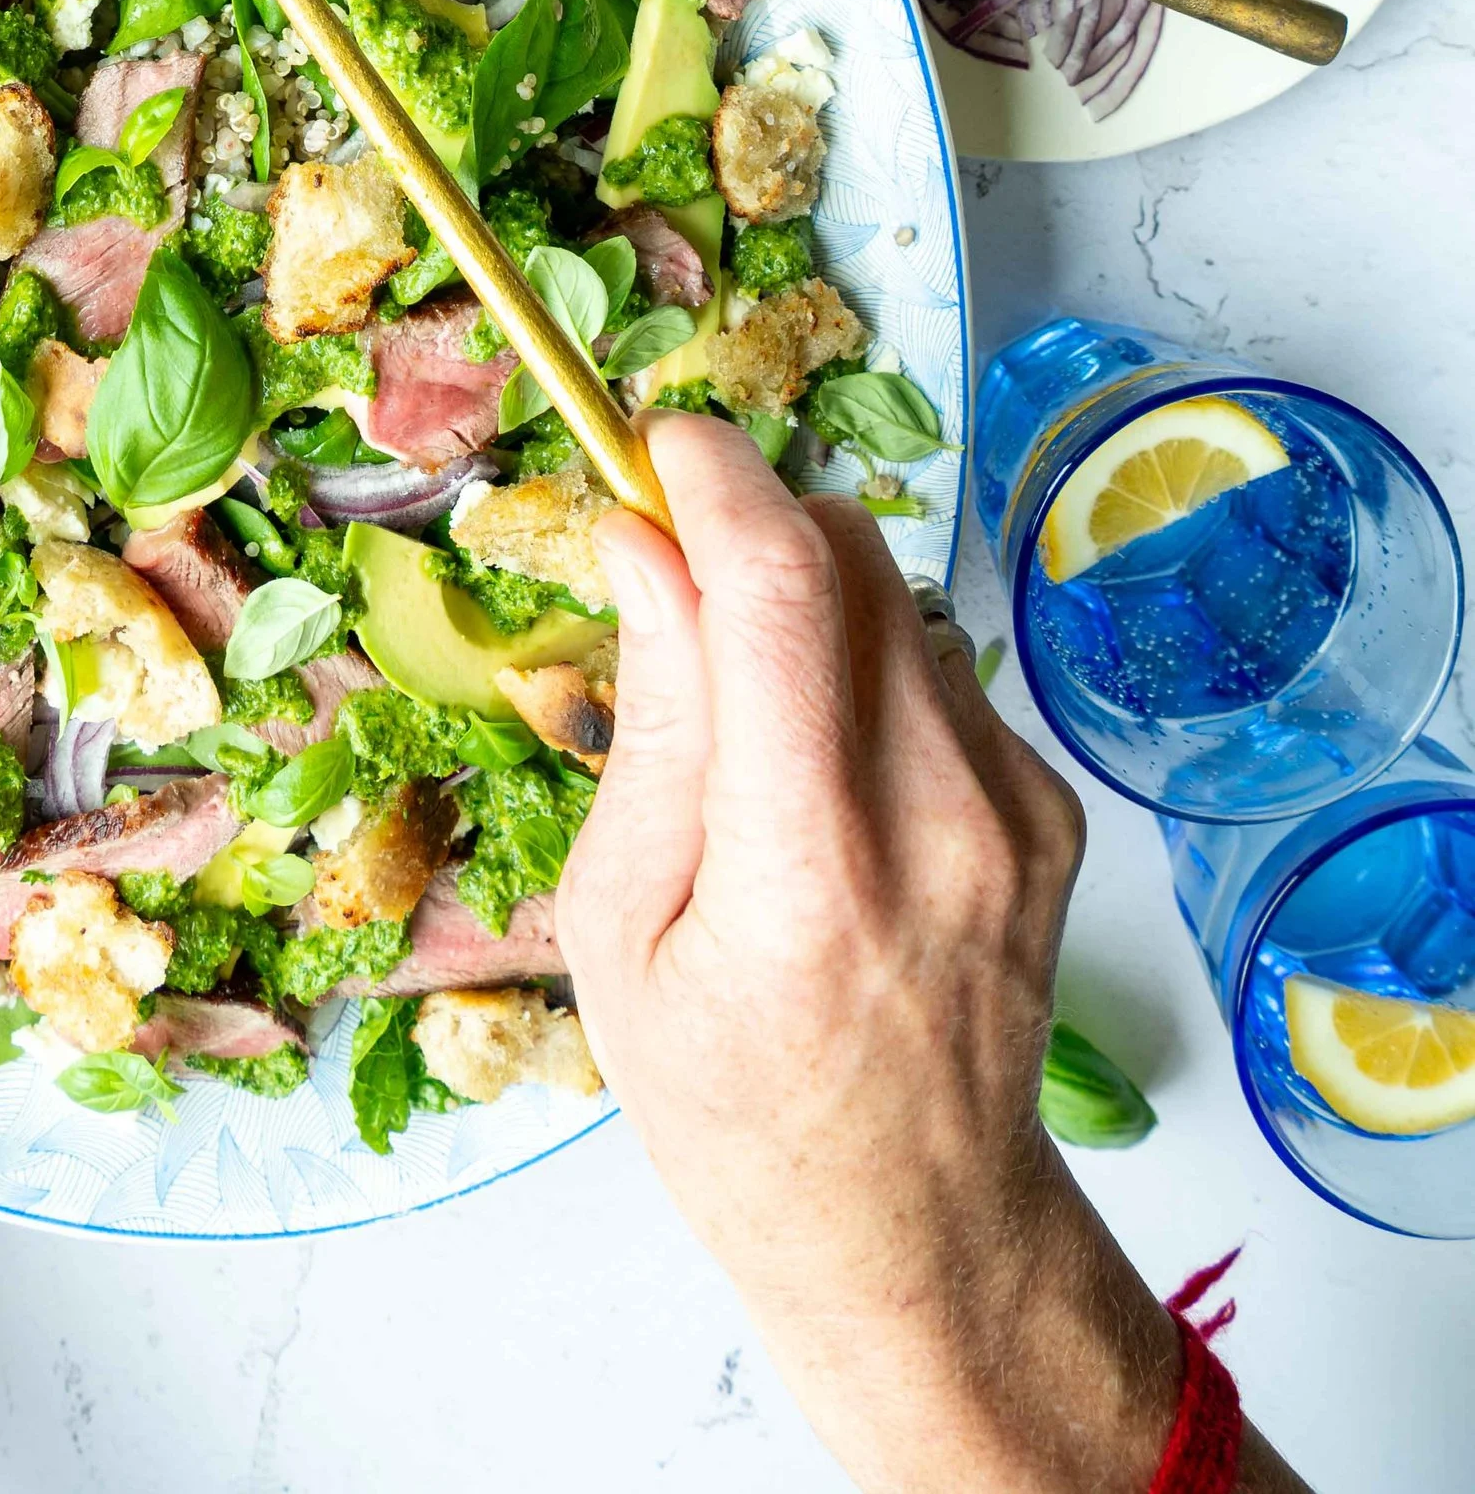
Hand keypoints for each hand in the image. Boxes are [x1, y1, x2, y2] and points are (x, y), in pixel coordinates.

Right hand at [556, 414, 1183, 1493]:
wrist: (911, 1227)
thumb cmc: (729, 1100)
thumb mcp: (617, 926)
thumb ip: (652, 719)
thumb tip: (643, 540)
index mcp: (804, 867)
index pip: (781, 588)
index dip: (715, 477)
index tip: (657, 442)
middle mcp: (936, 822)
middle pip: (849, 555)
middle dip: (753, 527)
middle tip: (678, 579)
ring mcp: (1014, 814)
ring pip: (896, 597)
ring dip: (811, 606)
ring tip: (755, 725)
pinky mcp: (1051, 810)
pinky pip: (940, 665)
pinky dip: (870, 674)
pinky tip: (831, 781)